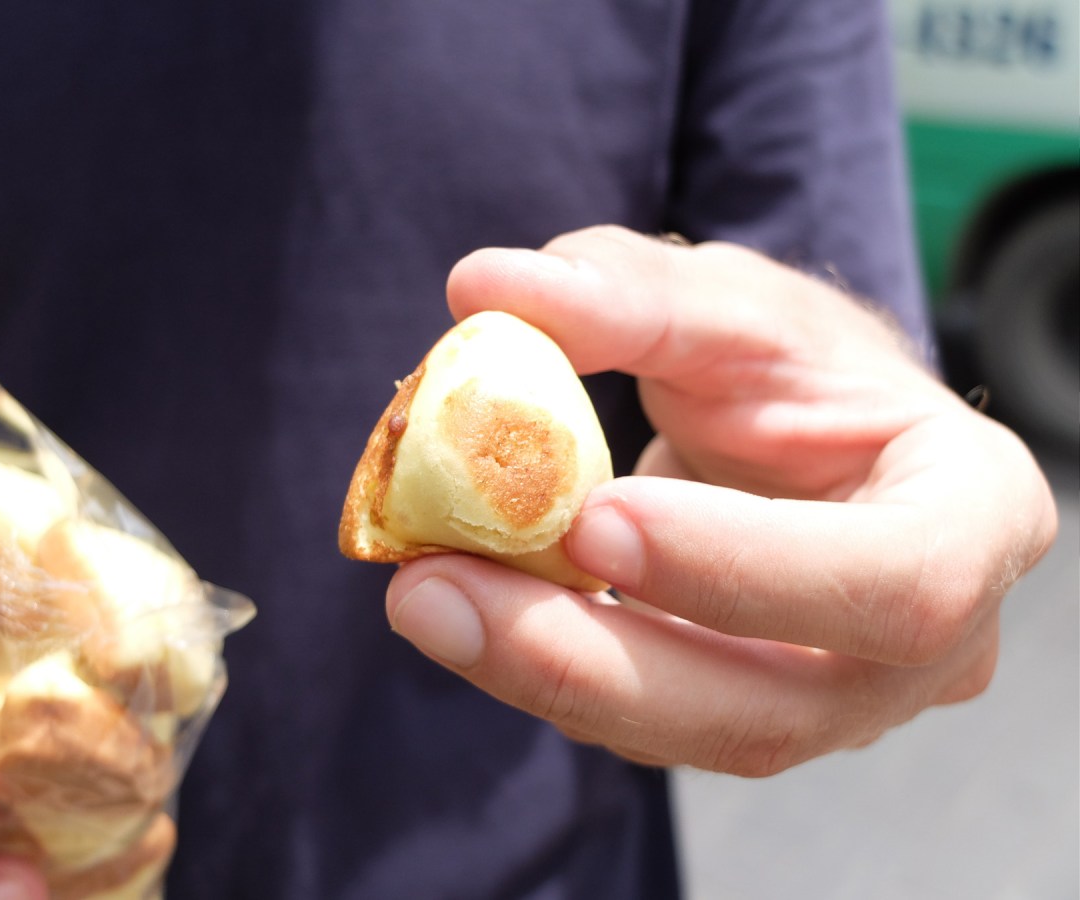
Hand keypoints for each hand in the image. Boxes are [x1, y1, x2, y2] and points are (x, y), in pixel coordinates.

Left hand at [384, 225, 1057, 773]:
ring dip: (545, 673)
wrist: (806, 440)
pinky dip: (549, 668)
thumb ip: (629, 292)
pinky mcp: (746, 715)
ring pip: (692, 735)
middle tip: (437, 591)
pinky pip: (647, 720)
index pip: (892, 579)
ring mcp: (835, 700)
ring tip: (426, 597)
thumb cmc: (797, 365)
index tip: (592, 520)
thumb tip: (485, 286)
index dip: (742, 567)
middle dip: (593, 660)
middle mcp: (924, 646)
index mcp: (971, 520)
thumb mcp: (733, 305)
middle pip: (772, 705)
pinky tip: (468, 609)